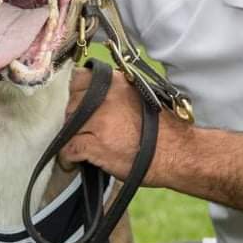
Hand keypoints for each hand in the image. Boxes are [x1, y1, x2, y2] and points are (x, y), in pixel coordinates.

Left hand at [60, 66, 191, 186]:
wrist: (176, 152)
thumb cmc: (163, 128)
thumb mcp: (139, 95)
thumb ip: (116, 92)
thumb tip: (96, 94)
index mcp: (115, 82)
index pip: (79, 79)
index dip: (75, 94)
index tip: (77, 105)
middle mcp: (104, 97)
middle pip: (70, 103)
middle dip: (72, 118)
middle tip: (81, 130)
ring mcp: (98, 120)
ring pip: (66, 126)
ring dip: (70, 137)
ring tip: (76, 147)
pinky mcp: (94, 144)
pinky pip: (68, 149)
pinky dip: (67, 158)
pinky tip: (73, 163)